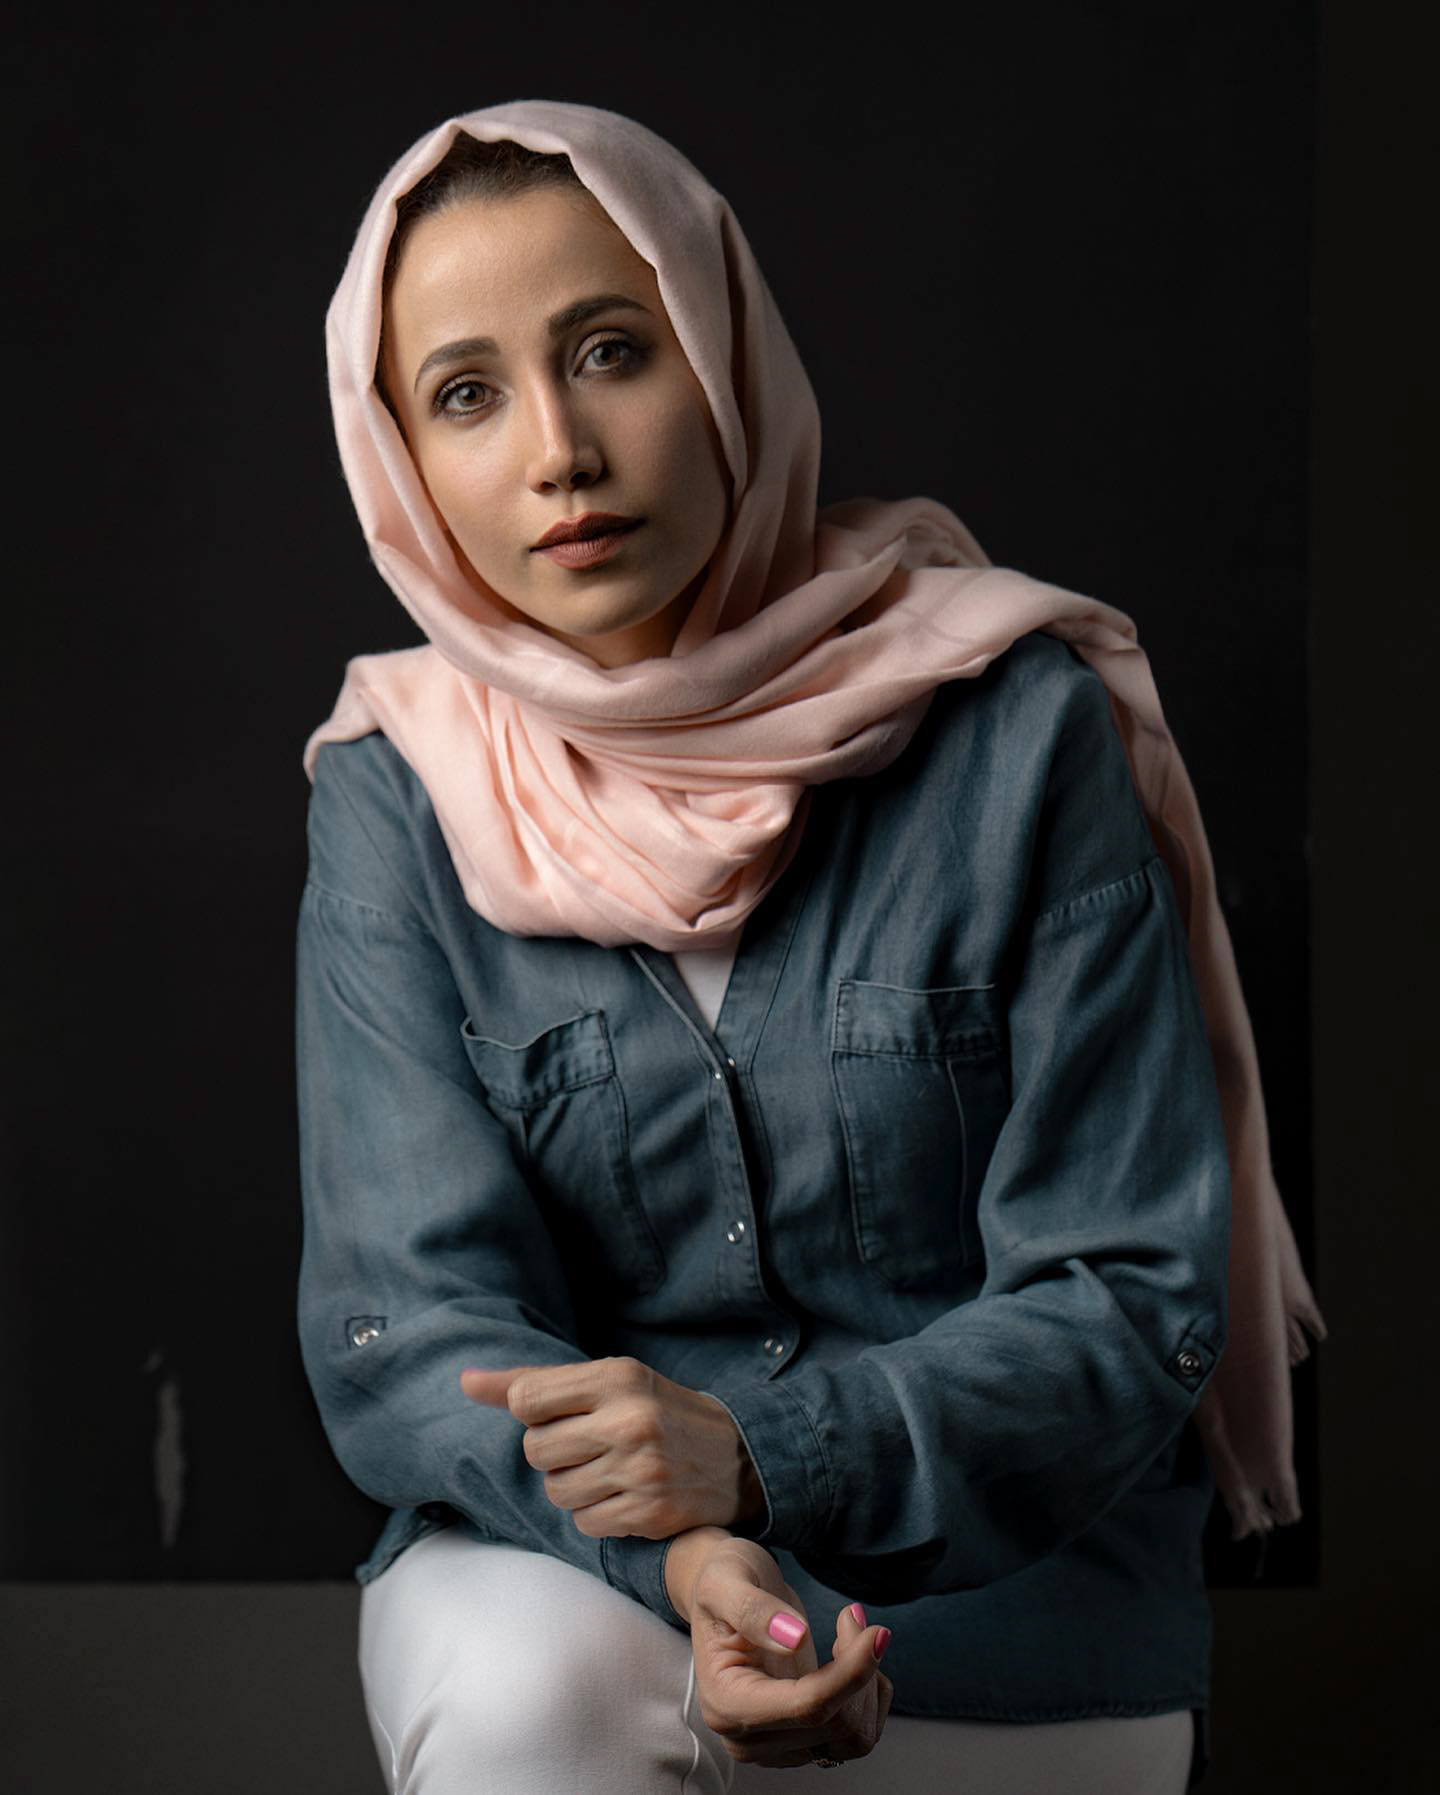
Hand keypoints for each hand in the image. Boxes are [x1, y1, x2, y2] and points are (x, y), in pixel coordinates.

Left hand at [460, 1356, 763, 1538]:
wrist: (738, 1456)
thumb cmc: (658, 1411)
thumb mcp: (609, 1381)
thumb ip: (535, 1382)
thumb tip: (464, 1381)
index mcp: (618, 1377)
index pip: (527, 1398)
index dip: (533, 1412)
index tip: (561, 1414)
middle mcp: (629, 1420)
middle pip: (537, 1449)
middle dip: (554, 1453)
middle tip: (589, 1446)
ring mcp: (640, 1469)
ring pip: (556, 1491)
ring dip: (572, 1486)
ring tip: (608, 1471)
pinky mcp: (649, 1513)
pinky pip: (585, 1523)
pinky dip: (596, 1514)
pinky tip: (624, 1496)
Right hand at [665, 1528, 893, 1769]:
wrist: (727, 1597)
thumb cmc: (724, 1582)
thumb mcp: (725, 1579)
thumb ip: (752, 1609)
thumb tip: (794, 1640)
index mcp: (727, 1704)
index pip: (806, 1707)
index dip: (850, 1673)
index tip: (878, 1633)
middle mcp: (749, 1740)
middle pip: (836, 1724)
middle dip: (857, 1665)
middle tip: (851, 1614)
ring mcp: (776, 1748)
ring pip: (853, 1736)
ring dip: (866, 1682)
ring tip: (849, 1633)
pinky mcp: (801, 1744)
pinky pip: (857, 1736)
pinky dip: (867, 1695)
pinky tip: (850, 1659)